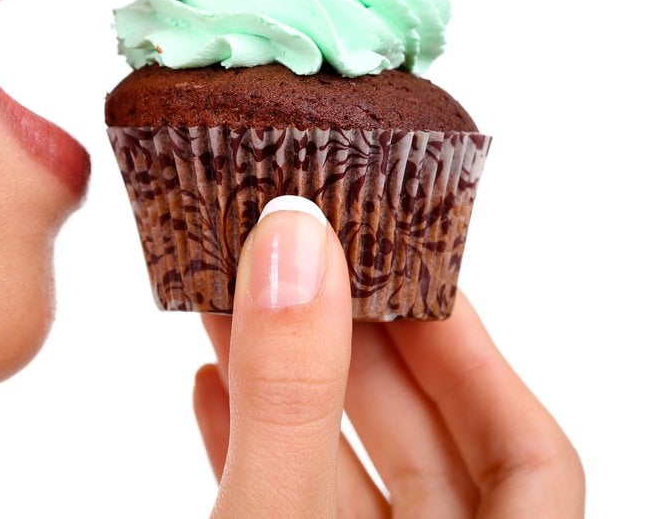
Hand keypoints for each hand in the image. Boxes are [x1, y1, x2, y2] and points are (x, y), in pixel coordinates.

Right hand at [194, 197, 583, 516]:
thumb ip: (292, 395)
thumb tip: (295, 244)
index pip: (529, 453)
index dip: (470, 350)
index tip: (403, 265)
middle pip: (427, 442)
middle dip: (357, 344)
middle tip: (304, 261)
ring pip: (344, 468)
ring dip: (289, 380)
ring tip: (238, 300)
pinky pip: (286, 500)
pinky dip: (251, 441)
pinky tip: (209, 386)